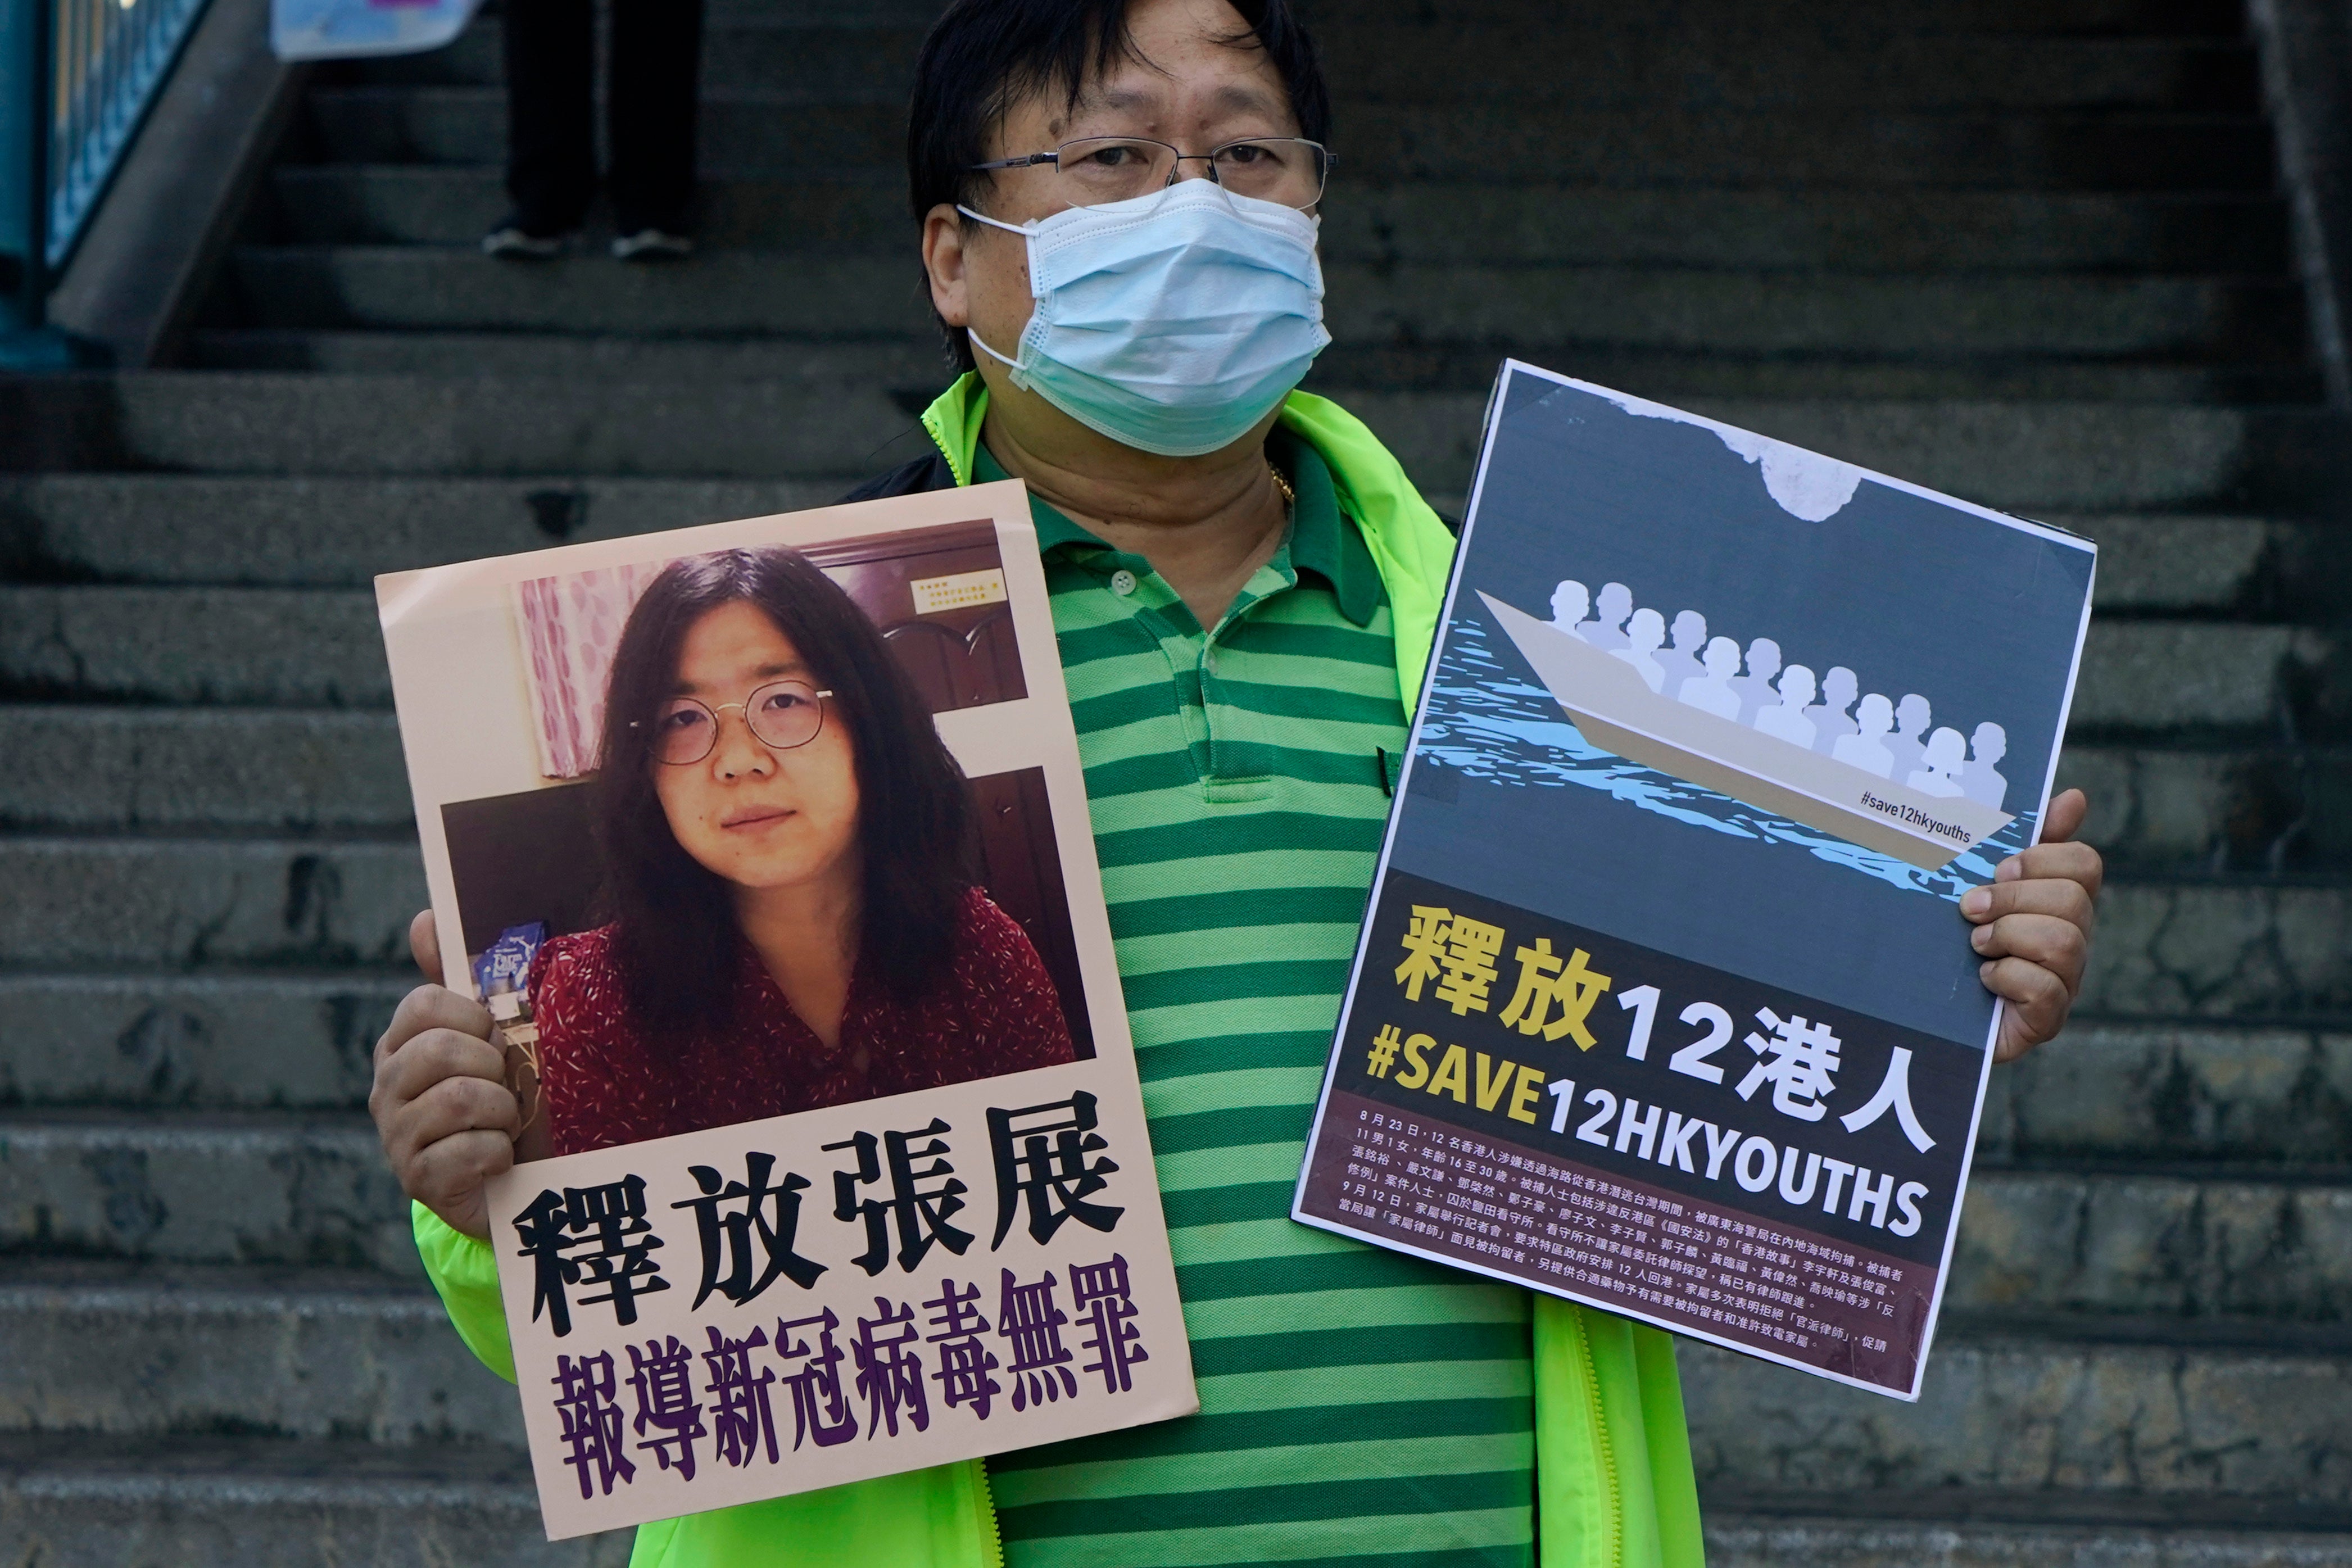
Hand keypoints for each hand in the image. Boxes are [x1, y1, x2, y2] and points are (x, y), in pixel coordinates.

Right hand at [369, 909, 518, 1239]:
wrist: (505, 1181)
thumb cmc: (495, 1096)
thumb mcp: (483, 1037)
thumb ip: (458, 979)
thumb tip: (425, 918)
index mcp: (401, 1046)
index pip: (423, 1004)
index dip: (471, 1016)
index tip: (491, 1036)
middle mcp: (387, 1088)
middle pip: (440, 1051)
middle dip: (492, 1066)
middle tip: (506, 1086)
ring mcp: (397, 1137)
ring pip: (459, 1100)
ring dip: (503, 1110)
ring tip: (507, 1122)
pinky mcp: (419, 1182)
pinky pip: (469, 1152)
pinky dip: (499, 1153)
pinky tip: (499, 1158)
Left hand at [1961, 788, 2100, 1063]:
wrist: (1919, 1007)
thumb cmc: (1949, 934)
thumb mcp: (1973, 881)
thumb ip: (2017, 840)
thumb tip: (2074, 797)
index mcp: (2058, 901)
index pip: (2084, 863)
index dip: (2042, 859)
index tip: (1998, 868)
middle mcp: (2072, 939)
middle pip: (2073, 900)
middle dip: (2013, 899)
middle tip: (1970, 909)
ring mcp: (2064, 981)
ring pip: (2063, 942)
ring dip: (2007, 936)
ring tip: (1975, 944)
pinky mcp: (2047, 1019)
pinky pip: (2046, 990)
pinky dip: (2006, 978)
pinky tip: (1983, 978)